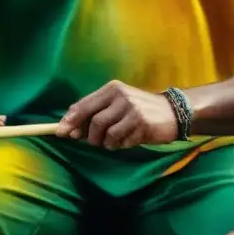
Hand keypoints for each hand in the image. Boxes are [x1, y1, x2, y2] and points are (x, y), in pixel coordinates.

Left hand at [55, 80, 177, 148]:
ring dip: (106, 143)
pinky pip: (121, 141)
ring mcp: (131, 109)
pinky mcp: (141, 123)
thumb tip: (71, 130)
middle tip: (93, 142)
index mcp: (111, 89)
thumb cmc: (140, 110)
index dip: (70, 120)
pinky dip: (120, 145)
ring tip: (114, 141)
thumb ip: (96, 113)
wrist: (173, 112)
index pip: (84, 104)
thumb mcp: (117, 105)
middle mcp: (120, 96)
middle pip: (93, 120)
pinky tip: (128, 140)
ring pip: (106, 133)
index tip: (60, 132)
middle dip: (88, 136)